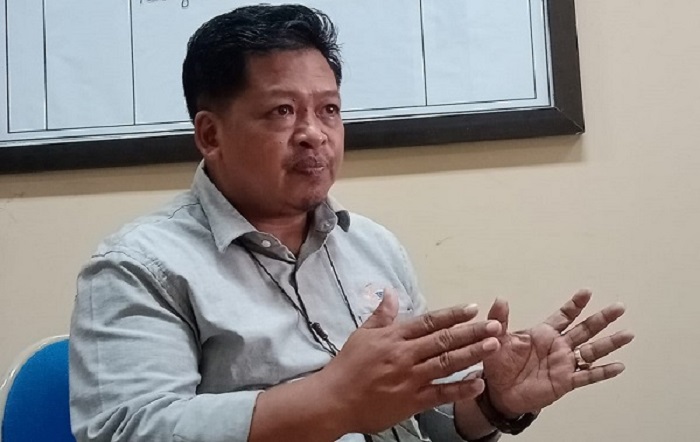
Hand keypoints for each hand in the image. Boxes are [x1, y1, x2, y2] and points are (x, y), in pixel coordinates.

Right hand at [319, 288, 501, 434]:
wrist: (334, 400)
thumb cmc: (347, 366)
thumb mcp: (361, 335)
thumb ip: (381, 315)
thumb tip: (391, 292)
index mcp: (393, 337)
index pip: (428, 322)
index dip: (452, 315)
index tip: (472, 308)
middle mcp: (405, 355)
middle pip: (444, 340)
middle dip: (472, 332)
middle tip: (495, 325)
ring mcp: (410, 379)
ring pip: (447, 364)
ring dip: (472, 354)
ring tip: (494, 346)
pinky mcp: (412, 401)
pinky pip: (441, 394)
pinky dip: (460, 389)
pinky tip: (478, 383)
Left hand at [482, 290, 634, 416]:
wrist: (498, 391)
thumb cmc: (499, 364)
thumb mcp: (496, 338)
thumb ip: (500, 319)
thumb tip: (501, 299)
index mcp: (544, 333)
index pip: (564, 316)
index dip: (575, 304)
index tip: (587, 292)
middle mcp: (558, 346)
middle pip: (585, 329)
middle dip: (602, 318)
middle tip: (619, 307)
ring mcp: (564, 363)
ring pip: (592, 351)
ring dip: (609, 343)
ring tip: (628, 334)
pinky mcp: (565, 381)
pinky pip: (587, 376)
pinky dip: (602, 371)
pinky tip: (618, 366)